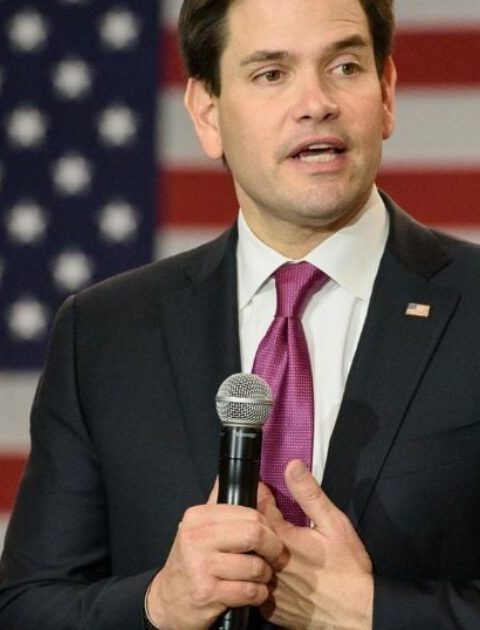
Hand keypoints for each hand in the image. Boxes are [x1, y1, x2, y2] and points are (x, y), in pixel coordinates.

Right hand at [146, 480, 283, 629]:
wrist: (166, 601)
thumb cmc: (191, 561)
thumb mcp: (199, 527)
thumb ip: (222, 503)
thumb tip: (253, 481)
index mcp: (199, 517)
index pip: (249, 514)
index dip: (269, 527)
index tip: (272, 537)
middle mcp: (197, 537)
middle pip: (254, 534)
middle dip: (273, 548)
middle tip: (275, 557)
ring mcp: (201, 566)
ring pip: (255, 566)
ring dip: (266, 575)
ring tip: (262, 577)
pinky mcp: (207, 593)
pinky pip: (248, 592)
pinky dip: (259, 594)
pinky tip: (255, 593)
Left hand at [258, 460, 373, 629]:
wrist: (356, 618)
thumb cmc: (348, 570)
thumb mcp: (334, 524)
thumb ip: (309, 495)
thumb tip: (291, 466)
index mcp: (281, 539)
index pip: (256, 507)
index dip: (259, 495)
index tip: (264, 489)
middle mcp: (267, 563)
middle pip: (248, 533)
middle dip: (253, 520)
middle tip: (263, 512)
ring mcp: (266, 587)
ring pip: (249, 559)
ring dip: (253, 547)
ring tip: (264, 540)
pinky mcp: (268, 608)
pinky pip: (255, 584)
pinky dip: (260, 573)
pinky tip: (273, 569)